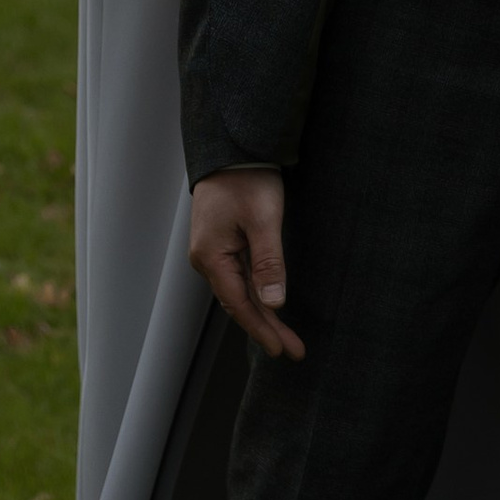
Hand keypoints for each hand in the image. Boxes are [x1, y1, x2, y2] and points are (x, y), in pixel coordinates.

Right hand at [189, 169, 303, 360]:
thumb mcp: (263, 221)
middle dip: (266, 328)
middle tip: (293, 350)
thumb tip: (273, 303)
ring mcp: (212, 251)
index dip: (262, 329)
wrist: (232, 149)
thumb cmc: (247, 180)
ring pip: (239, 292)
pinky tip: (268, 305)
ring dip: (262, 314)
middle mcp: (207, 258)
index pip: (239, 304)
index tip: (282, 350)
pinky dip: (256, 294)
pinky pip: (239, 277)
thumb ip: (268, 263)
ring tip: (286, 336)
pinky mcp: (221, 242)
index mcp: (211, 256)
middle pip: (239, 302)